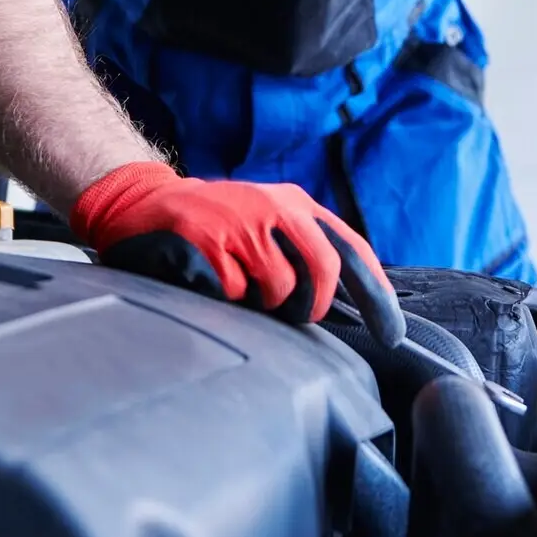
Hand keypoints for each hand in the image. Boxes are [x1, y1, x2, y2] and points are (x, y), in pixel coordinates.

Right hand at [71, 162, 404, 347]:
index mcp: (295, 203)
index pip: (349, 247)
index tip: (390, 333)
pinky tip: (212, 280)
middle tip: (298, 317)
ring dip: (265, 302)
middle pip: (324, 267)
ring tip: (242, 287)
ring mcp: (241, 221)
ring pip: (279, 286)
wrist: (145, 203)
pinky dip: (228, 296)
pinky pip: (235, 291)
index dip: (375, 292)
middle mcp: (274, 206)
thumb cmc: (216, 223)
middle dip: (314, 304)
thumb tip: (347, 304)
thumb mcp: (267, 222)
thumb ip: (305, 251)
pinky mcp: (209, 238)